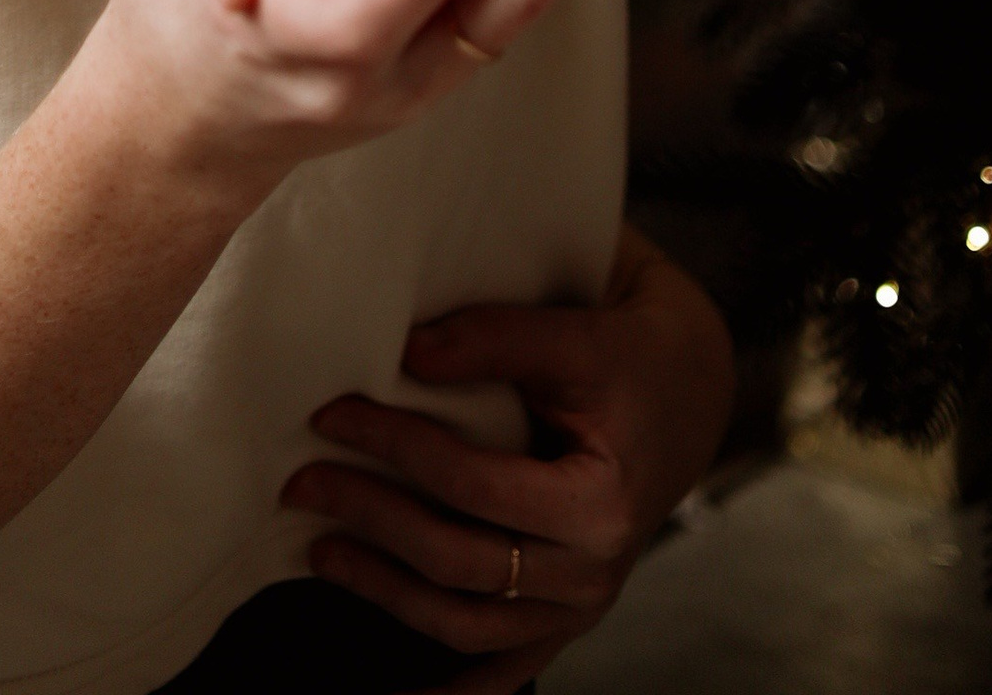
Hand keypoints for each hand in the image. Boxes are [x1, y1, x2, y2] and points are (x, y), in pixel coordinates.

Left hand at [278, 226, 735, 692]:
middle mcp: (592, 572)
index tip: (330, 413)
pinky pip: (505, 669)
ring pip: (468, 625)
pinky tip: (397, 691)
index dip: (395, 448)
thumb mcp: (576, 333)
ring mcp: (580, 606)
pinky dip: (452, 689)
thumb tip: (406, 352)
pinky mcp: (566, 617)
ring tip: (320, 550)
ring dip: (386, 593)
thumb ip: (495, 337)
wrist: (689, 390)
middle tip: (302, 479)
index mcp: (600, 505)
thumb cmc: (629, 353)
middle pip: (458, 562)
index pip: (471, 486)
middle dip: (372, 519)